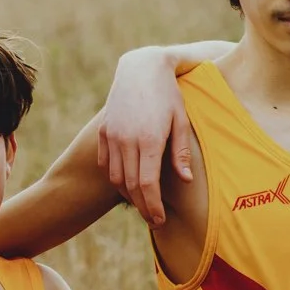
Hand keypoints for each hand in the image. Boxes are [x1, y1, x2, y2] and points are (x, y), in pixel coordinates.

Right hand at [97, 51, 191, 226]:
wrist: (141, 68)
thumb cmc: (169, 95)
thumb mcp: (181, 121)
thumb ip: (181, 152)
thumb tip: (186, 180)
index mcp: (149, 140)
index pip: (147, 185)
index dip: (153, 206)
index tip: (160, 220)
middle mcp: (126, 140)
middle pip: (130, 186)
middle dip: (143, 207)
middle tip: (155, 220)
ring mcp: (111, 136)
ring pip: (115, 177)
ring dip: (128, 195)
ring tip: (143, 205)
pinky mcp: (104, 132)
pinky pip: (105, 163)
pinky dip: (115, 179)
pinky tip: (128, 186)